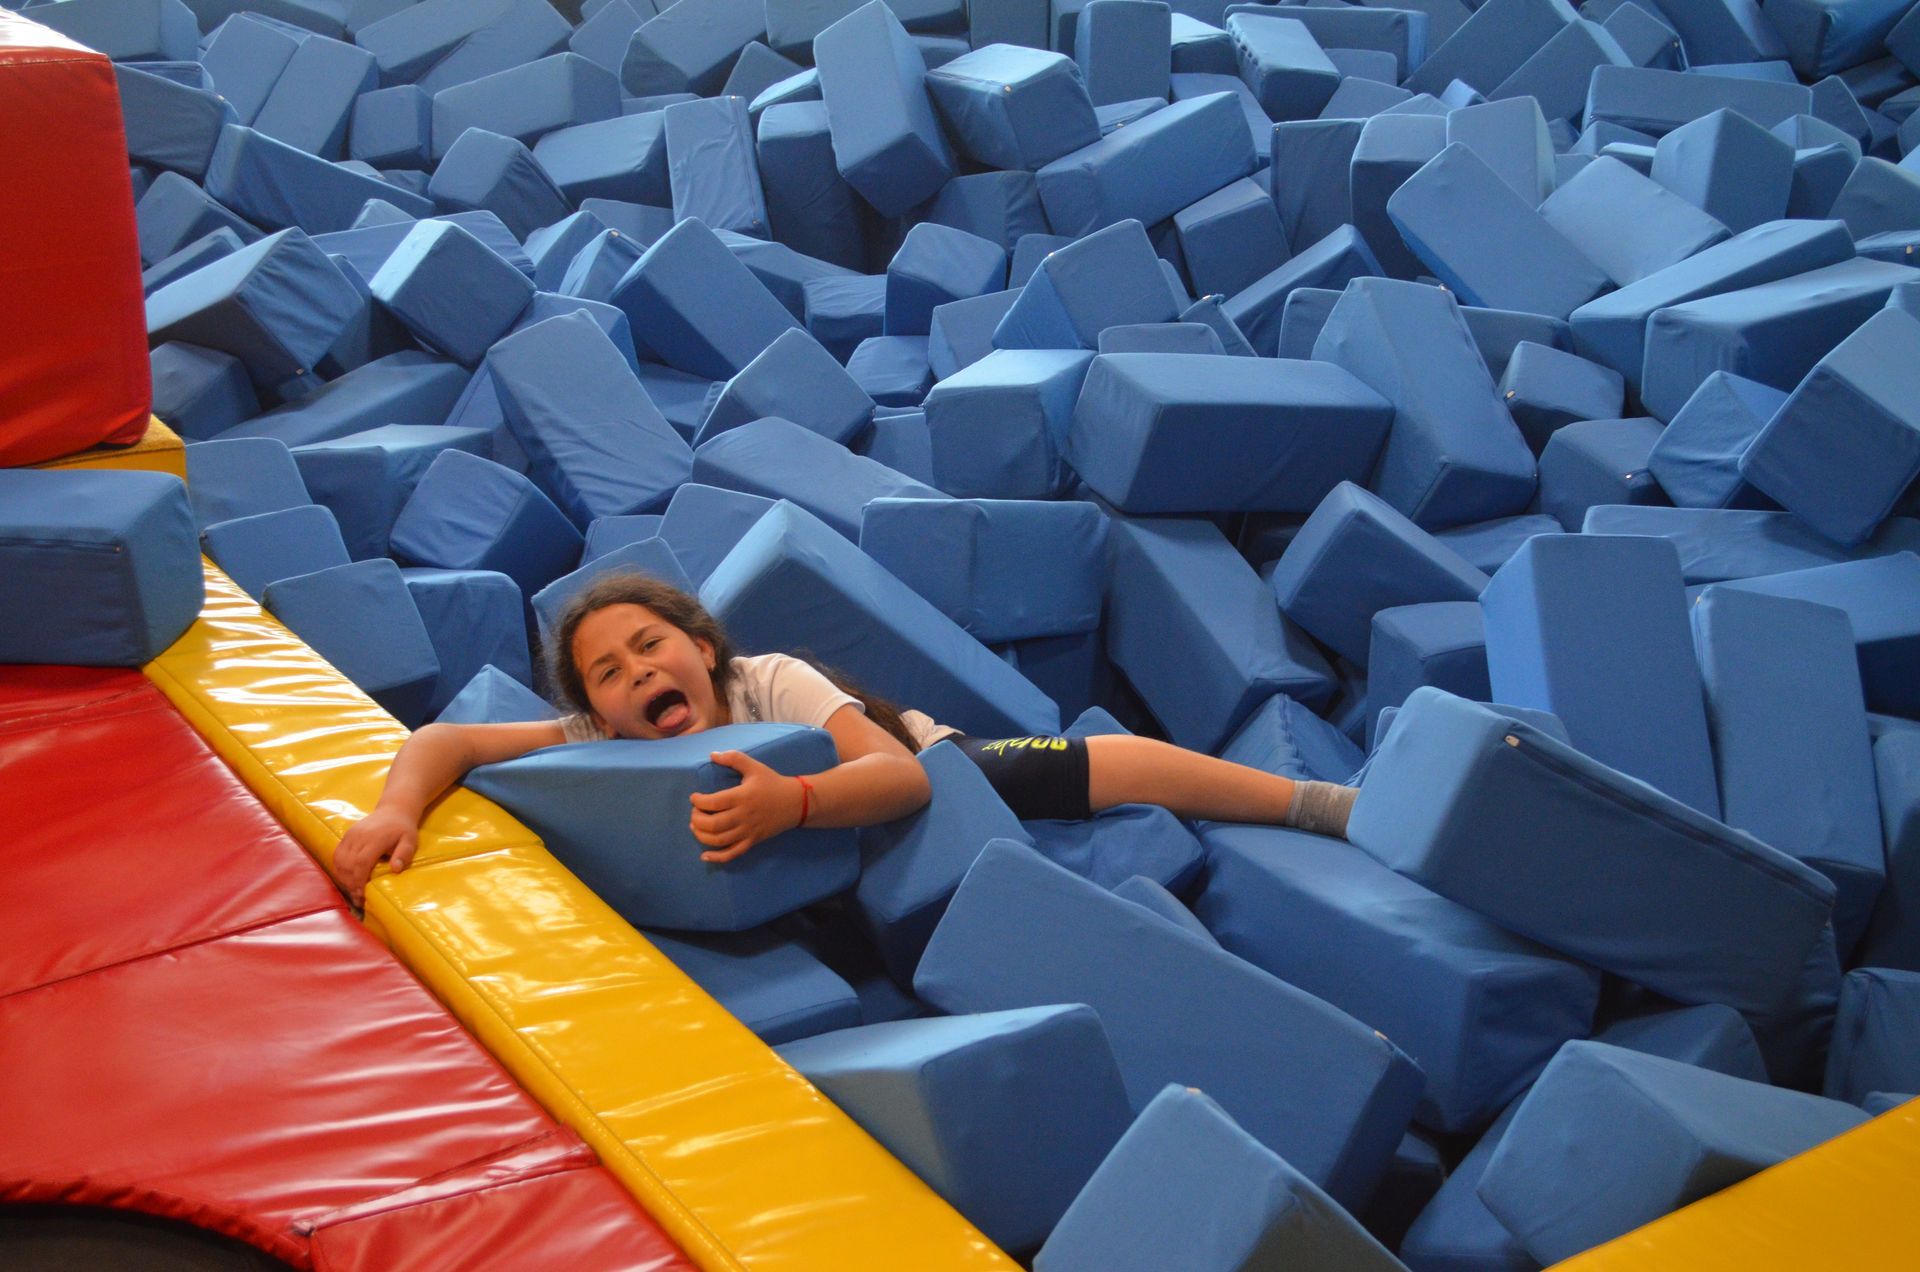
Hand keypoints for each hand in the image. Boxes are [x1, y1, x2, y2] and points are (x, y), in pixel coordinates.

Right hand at [334, 806, 420, 906]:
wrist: (393, 810)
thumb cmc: (403, 829)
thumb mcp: (410, 840)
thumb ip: (403, 854)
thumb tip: (396, 869)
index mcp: (375, 838)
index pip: (361, 862)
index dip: (359, 881)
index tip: (361, 896)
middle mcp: (359, 836)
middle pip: (348, 864)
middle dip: (351, 884)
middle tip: (358, 900)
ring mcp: (351, 835)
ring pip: (340, 861)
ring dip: (344, 879)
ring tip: (353, 892)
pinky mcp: (346, 835)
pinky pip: (337, 855)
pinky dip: (339, 869)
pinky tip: (347, 879)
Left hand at [690, 750, 804, 863]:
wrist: (796, 802)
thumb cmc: (772, 783)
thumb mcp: (754, 767)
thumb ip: (733, 758)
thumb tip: (712, 755)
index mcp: (742, 796)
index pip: (713, 802)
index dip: (698, 801)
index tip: (694, 797)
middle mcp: (743, 816)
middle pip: (713, 824)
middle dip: (697, 819)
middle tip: (694, 812)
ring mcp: (748, 831)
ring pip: (719, 840)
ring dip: (701, 836)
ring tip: (696, 827)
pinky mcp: (752, 841)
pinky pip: (733, 853)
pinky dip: (717, 857)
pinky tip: (705, 855)